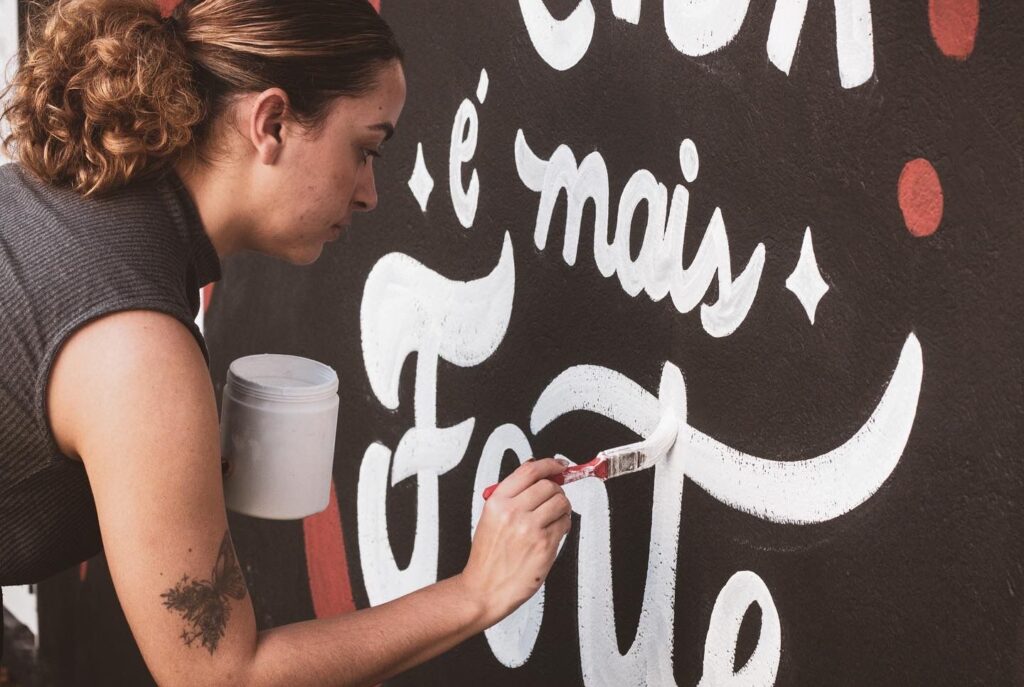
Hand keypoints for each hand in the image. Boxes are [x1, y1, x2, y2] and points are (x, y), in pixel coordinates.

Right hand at [459, 458, 572, 625]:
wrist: (484, 589)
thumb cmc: (487, 558)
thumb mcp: (490, 518)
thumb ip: (511, 497)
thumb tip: (537, 479)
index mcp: (497, 502)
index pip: (529, 471)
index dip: (549, 464)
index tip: (558, 466)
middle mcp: (513, 512)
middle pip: (548, 485)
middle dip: (556, 490)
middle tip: (554, 497)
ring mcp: (530, 528)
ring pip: (560, 502)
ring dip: (562, 507)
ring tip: (554, 516)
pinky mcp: (544, 545)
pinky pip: (564, 523)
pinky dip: (564, 524)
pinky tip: (554, 531)